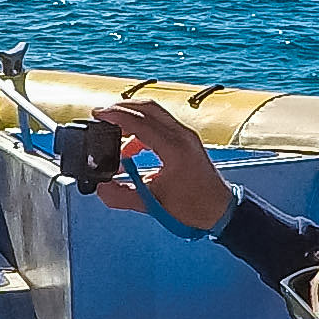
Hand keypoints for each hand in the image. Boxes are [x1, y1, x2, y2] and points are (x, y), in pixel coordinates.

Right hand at [92, 98, 231, 229]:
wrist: (220, 210)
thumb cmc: (195, 207)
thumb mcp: (154, 204)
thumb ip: (123, 196)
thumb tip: (102, 189)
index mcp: (175, 148)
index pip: (140, 122)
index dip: (116, 116)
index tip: (98, 115)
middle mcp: (182, 136)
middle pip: (148, 108)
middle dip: (122, 109)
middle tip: (102, 116)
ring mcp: (186, 136)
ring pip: (155, 114)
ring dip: (132, 120)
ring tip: (115, 138)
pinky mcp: (187, 141)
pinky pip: (161, 125)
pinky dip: (142, 131)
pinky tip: (132, 150)